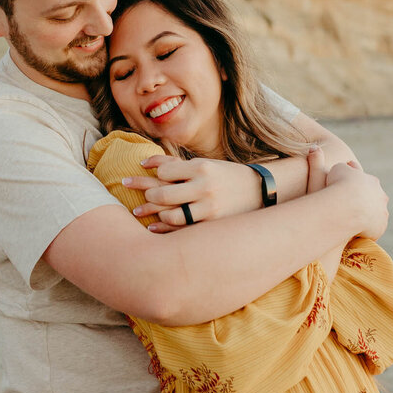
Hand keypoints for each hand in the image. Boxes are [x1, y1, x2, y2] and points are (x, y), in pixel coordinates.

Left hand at [121, 155, 263, 231]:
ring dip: (152, 212)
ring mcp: (208, 208)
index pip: (164, 171)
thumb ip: (176, 164)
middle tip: (132, 190)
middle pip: (163, 193)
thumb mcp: (205, 164)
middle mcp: (204, 187)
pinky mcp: (212, 225)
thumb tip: (145, 163)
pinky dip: (163, 228)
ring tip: (139, 211)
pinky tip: (152, 226)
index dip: (149, 172)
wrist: (260, 192)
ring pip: (170, 214)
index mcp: (202, 168)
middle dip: (144, 192)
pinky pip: (181, 229)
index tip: (138, 172)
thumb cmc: (225, 176)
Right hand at [321, 159, 387, 240]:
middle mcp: (380, 196)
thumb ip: (317, 161)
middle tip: (349, 205)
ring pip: (374, 214)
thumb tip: (313, 147)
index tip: (341, 186)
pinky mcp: (380, 227)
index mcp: (371, 180)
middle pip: (372, 198)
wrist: (348, 207)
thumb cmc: (336, 186)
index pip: (361, 180)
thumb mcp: (325, 170)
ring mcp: (381, 212)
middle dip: (363, 199)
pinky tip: (357, 233)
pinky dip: (366, 230)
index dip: (350, 183)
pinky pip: (373, 229)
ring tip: (353, 221)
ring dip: (366, 215)